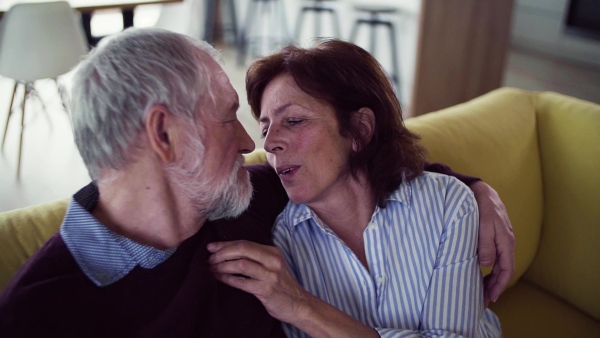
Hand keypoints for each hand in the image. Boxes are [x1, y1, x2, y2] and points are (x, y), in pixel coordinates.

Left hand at [207, 240, 309, 322]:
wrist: (298, 304)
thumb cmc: (281, 285)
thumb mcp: (273, 265)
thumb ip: (257, 257)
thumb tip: (229, 251)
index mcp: (272, 251)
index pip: (245, 243)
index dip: (226, 244)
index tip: (211, 247)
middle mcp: (272, 260)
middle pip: (242, 250)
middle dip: (222, 253)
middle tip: (210, 259)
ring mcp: (270, 275)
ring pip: (241, 265)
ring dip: (223, 266)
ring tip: (212, 269)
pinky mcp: (266, 289)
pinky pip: (242, 282)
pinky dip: (228, 279)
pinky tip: (220, 278)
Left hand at [469, 181, 515, 306]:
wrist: (482, 191)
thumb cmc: (483, 207)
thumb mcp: (483, 225)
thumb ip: (485, 244)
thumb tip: (487, 265)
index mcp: (506, 242)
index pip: (506, 270)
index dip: (499, 286)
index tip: (491, 298)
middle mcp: (507, 243)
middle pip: (504, 270)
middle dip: (495, 286)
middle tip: (483, 300)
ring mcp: (502, 240)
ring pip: (500, 265)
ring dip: (492, 279)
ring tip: (482, 290)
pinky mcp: (496, 237)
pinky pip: (496, 257)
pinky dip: (491, 268)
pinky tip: (482, 273)